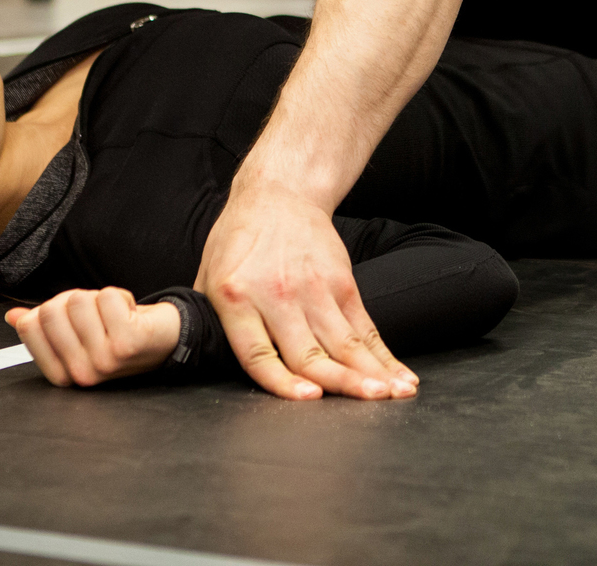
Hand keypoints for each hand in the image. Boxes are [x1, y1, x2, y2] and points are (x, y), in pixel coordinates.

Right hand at [5, 288, 179, 386]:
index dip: (51, 310)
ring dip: (99, 298)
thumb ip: (43, 328)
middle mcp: (81, 373)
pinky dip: (121, 296)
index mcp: (63, 374)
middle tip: (97, 316)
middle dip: (74, 300)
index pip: (30, 325)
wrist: (165, 341)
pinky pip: (107, 295)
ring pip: (79, 299)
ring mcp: (104, 361)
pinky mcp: (127, 343)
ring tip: (114, 316)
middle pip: (51, 309)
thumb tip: (13, 316)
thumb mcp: (77, 335)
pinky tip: (131, 314)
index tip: (74, 320)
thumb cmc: (117, 335)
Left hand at [195, 177, 416, 401]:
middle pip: (310, 352)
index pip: (259, 353)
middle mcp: (277, 296)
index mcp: (237, 299)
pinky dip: (384, 354)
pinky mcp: (342, 283)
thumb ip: (206, 320)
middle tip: (368, 404)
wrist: (278, 194)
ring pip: (345, 342)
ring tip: (395, 394)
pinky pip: (364, 327)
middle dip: (342, 382)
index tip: (308, 400)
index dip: (284, 382)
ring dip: (371, 372)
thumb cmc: (239, 239)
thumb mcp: (208, 275)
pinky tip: (400, 376)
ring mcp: (314, 289)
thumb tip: (196, 361)